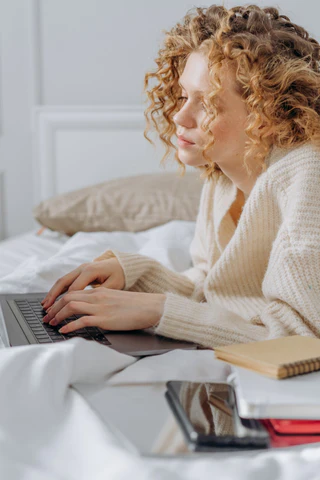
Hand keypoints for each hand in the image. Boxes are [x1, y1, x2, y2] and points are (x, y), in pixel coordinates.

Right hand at [41, 258, 124, 309]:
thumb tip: (88, 304)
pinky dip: (58, 290)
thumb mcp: (114, 285)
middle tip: (46, 309)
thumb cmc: (119, 275)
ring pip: (62, 281)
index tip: (59, 313)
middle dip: (53, 296)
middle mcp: (82, 268)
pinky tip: (53, 299)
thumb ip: (100, 294)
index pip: (73, 288)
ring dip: (52, 293)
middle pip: (63, 282)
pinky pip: (66, 281)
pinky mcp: (79, 271)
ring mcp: (80, 269)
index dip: (65, 302)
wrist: (122, 264)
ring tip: (45, 305)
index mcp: (90, 271)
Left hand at [42, 287, 165, 333]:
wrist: (150, 307)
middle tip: (47, 317)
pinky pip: (82, 321)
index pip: (73, 292)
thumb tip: (90, 311)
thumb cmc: (136, 306)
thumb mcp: (115, 300)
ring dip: (58, 315)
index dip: (59, 301)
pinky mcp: (105, 318)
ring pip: (71, 307)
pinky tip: (63, 330)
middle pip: (68, 298)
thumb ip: (102, 302)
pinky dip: (69, 326)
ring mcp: (100, 307)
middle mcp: (97, 296)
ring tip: (51, 323)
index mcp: (100, 291)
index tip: (52, 309)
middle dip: (54, 308)